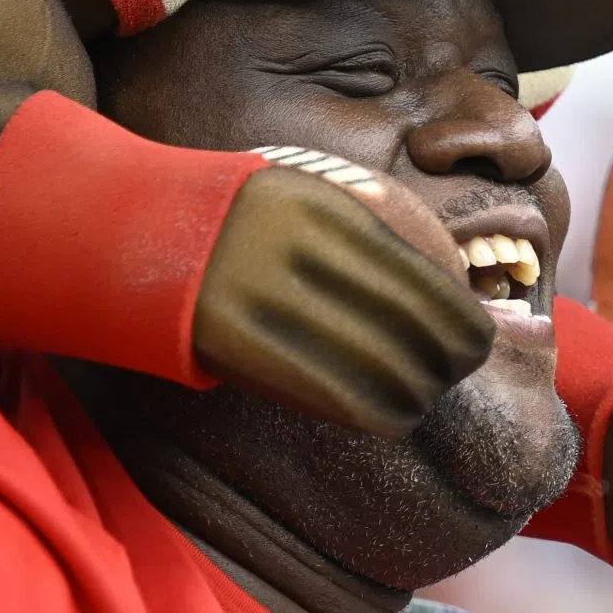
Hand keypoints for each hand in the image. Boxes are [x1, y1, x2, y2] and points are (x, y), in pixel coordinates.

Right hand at [193, 161, 497, 438]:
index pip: (435, 290)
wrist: (138, 231)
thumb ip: (375, 237)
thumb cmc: (242, 222)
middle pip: (419, 337)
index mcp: (334, 211)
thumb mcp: (310, 197)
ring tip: (414, 396)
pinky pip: (338, 399)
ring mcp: (273, 302)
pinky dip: (378, 414)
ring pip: (387, 376)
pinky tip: (386, 414)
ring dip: (414, 396)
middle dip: (449, 367)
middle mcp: (308, 254)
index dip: (469, 329)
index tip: (474, 342)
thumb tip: (464, 296)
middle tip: (447, 374)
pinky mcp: (242, 348)